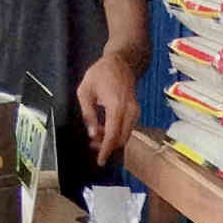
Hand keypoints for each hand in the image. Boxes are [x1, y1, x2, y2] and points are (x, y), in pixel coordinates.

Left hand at [77, 48, 141, 169]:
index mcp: (116, 106)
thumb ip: (88, 113)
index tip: (101, 161)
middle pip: (121, 138)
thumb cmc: (102, 73)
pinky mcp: (136, 112)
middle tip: (92, 144)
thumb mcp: (85, 91)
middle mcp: (129, 111)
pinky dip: (117, 133)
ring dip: (111, 140)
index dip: (106, 150)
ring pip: (125, 135)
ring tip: (96, 135)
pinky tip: (105, 129)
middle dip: (107, 146)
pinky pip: (128, 129)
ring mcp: (135, 111)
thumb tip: (91, 133)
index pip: (112, 134)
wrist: (121, 62)